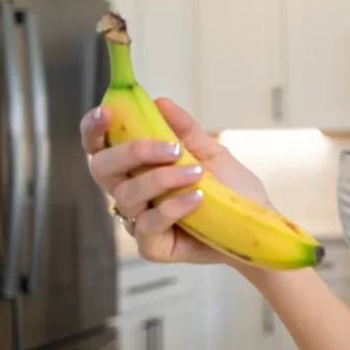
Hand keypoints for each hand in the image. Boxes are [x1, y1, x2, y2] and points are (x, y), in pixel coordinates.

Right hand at [81, 98, 271, 264]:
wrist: (255, 226)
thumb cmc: (230, 190)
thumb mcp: (211, 152)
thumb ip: (184, 129)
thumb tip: (159, 102)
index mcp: (137, 168)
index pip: (101, 147)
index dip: (94, 130)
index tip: (106, 112)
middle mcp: (131, 193)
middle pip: (102, 170)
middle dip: (132, 152)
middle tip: (171, 149)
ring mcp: (138, 221)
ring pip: (126, 196)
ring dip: (162, 179)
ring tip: (197, 174)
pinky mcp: (153, 247)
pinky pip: (148, 225)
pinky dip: (172, 208)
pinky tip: (197, 198)